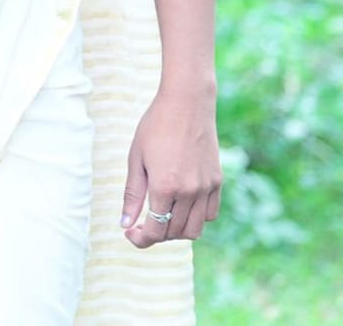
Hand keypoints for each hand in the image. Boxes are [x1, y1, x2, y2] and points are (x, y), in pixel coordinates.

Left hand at [119, 86, 221, 247]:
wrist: (186, 103)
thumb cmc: (155, 126)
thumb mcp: (136, 158)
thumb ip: (132, 194)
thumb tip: (125, 224)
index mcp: (165, 187)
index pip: (155, 230)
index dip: (141, 238)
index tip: (130, 233)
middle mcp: (189, 192)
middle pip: (175, 233)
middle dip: (156, 234)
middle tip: (142, 222)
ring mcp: (206, 188)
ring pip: (195, 229)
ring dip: (177, 230)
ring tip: (162, 215)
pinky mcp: (217, 182)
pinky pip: (210, 214)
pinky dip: (196, 218)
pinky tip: (181, 205)